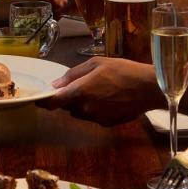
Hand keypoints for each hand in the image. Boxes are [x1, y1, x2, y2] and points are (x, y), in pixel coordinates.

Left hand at [41, 57, 159, 125]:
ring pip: (81, 113)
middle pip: (68, 107)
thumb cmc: (123, 70)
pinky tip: (110, 100)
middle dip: (70, 99)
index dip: (44, 102)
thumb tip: (56, 85)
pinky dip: (96, 110)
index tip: (39, 101)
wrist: (148, 88)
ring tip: (100, 91)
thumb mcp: (96, 63)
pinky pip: (94, 117)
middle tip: (85, 86)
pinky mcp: (106, 124)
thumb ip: (73, 74)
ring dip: (83, 105)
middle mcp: (85, 108)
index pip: (54, 102)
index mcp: (80, 91)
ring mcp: (96, 118)